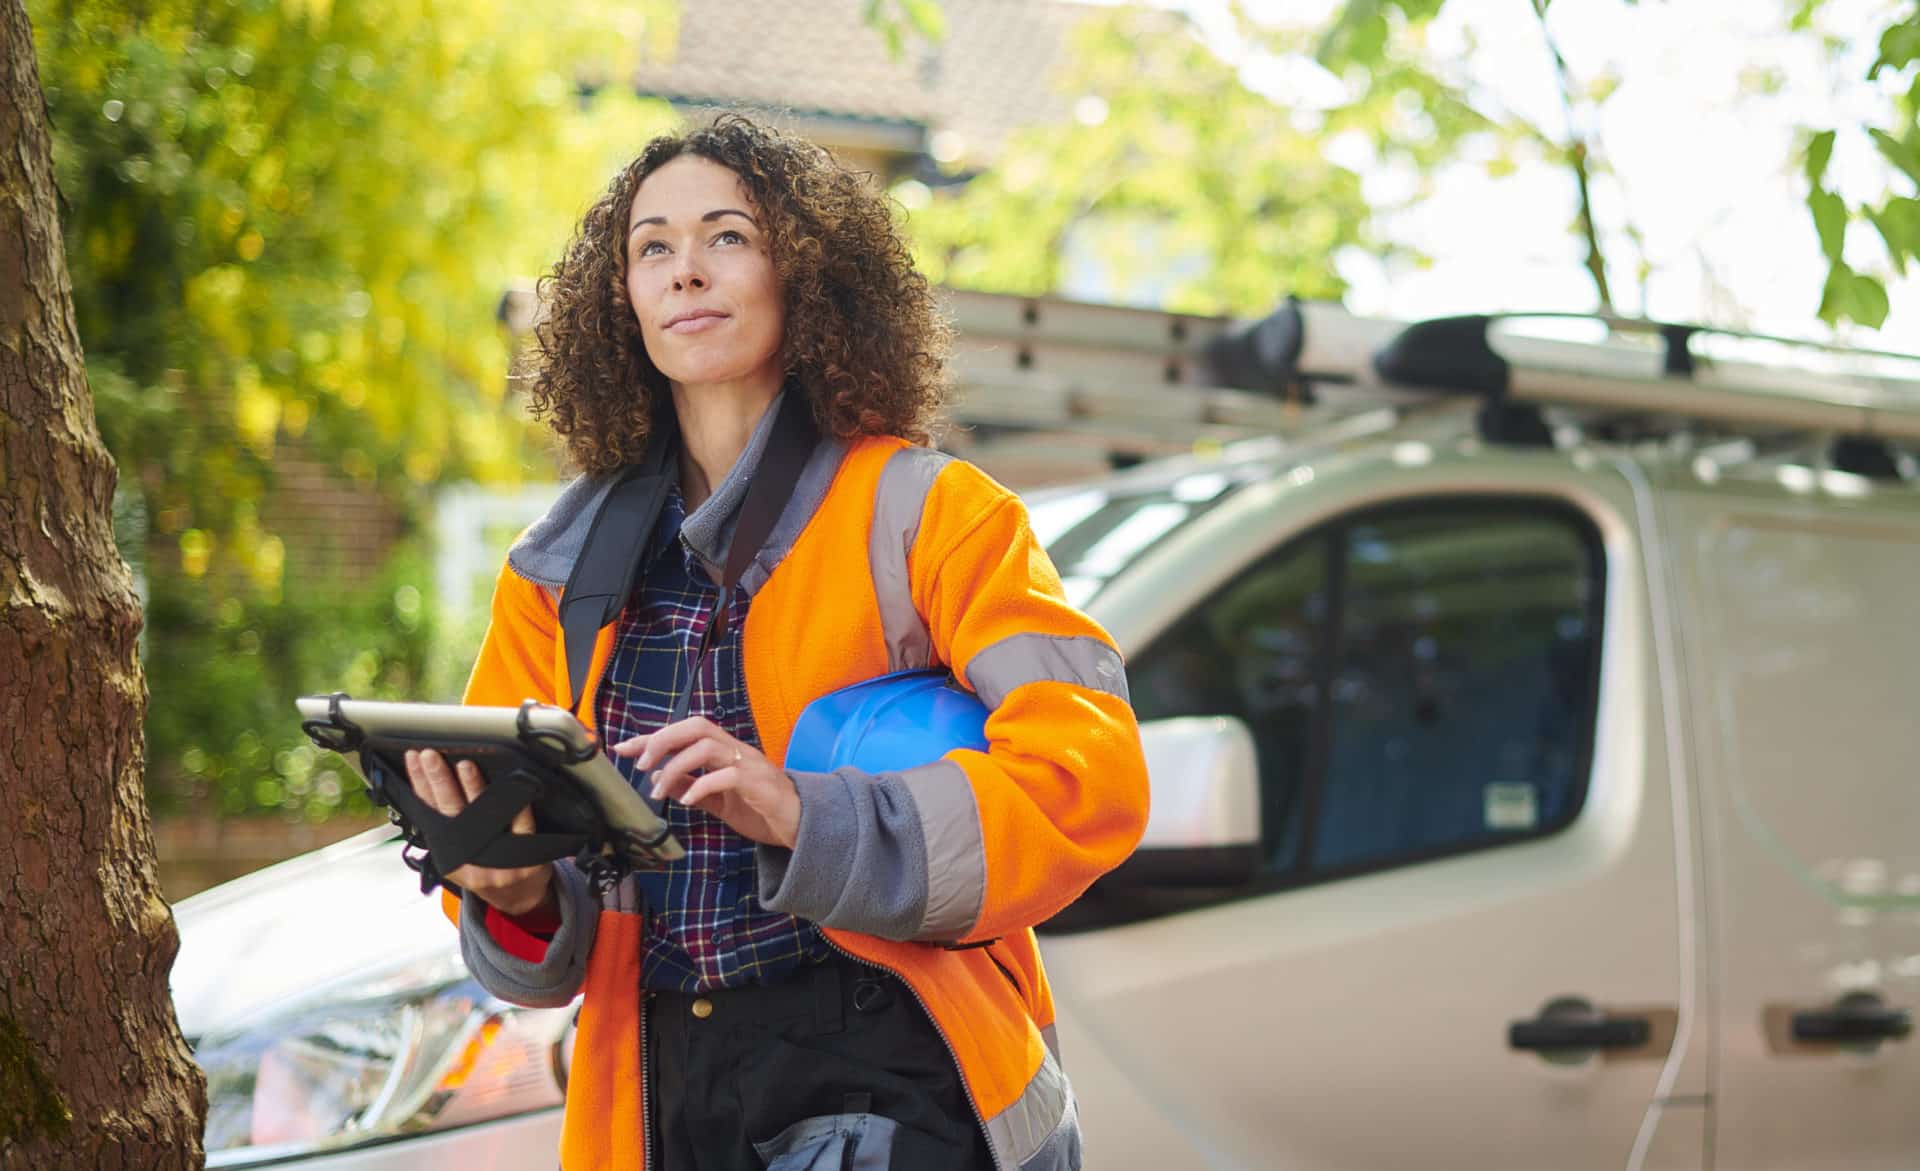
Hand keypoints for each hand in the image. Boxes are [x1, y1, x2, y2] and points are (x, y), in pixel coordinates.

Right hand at [402, 749, 555, 916]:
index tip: (413, 759)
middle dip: (438, 780)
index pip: (429, 813)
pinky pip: (521, 827)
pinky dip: (517, 807)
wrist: (520, 899)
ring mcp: (498, 861)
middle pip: (450, 812)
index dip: (420, 785)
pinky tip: (512, 787)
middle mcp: (471, 860)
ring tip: (463, 765)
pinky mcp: (526, 857)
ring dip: (472, 787)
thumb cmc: (488, 871)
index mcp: (449, 857)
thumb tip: (430, 784)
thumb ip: (448, 828)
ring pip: (482, 817)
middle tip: (430, 755)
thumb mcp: (460, 856)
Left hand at [613, 717, 799, 848]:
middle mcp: (736, 750)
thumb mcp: (717, 800)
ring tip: (658, 790)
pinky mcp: (759, 784)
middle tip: (638, 764)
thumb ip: (690, 786)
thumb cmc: (760, 810)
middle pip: (696, 726)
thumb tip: (657, 778)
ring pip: (707, 746)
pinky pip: (727, 775)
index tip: (623, 748)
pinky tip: (687, 801)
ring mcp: (749, 764)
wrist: (801, 825)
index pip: (685, 732)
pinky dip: (702, 785)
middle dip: (662, 740)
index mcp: (724, 751)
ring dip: (676, 765)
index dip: (652, 737)